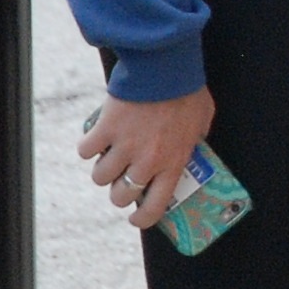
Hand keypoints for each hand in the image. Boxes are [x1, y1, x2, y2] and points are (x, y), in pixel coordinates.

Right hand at [82, 89, 216, 231]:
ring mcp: (123, 147)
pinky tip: (96, 139)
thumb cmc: (187, 92)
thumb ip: (196, 139)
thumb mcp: (203, 121)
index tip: (136, 219)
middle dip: (119, 193)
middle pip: (121, 196)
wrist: (164, 69)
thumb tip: (195, 146)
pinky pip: (85, 151)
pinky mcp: (104, 130)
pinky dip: (88, 147)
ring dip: (103, 171)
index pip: (155, 206)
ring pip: (100, 177)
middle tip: (122, 182)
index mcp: (173, 162)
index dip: (143, 219)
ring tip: (110, 159)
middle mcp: (147, 161)